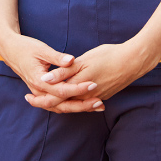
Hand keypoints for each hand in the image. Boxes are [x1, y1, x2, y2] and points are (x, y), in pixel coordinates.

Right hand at [0, 32, 98, 107]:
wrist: (10, 50)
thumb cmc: (26, 47)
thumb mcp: (41, 49)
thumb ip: (57, 57)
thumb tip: (72, 60)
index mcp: (38, 80)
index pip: (62, 90)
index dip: (78, 88)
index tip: (93, 84)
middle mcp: (38, 91)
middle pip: (62, 104)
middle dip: (82, 105)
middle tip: (99, 103)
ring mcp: (39, 94)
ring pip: (60, 107)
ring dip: (78, 108)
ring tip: (96, 106)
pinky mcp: (42, 92)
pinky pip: (57, 103)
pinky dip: (70, 105)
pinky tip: (84, 104)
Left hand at [26, 41, 159, 112]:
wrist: (133, 61)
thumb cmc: (108, 56)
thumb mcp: (84, 61)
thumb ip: (63, 72)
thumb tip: (45, 79)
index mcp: (78, 88)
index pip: (54, 98)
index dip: (40, 98)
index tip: (27, 96)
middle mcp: (86, 97)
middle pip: (61, 104)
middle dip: (45, 102)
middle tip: (30, 99)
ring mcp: (95, 98)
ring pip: (72, 104)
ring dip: (58, 102)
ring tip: (45, 98)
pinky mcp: (102, 95)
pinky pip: (83, 103)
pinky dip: (72, 101)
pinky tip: (68, 98)